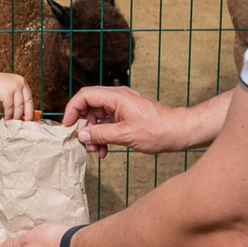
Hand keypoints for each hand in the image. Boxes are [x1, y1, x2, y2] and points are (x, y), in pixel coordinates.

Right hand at [0, 70, 34, 120]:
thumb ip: (15, 100)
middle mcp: (20, 83)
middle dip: (25, 116)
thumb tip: (22, 115)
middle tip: (24, 124)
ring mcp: (13, 87)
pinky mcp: (6, 92)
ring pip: (18, 107)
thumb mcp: (9, 91)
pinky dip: (8, 115)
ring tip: (13, 123)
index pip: (29, 99)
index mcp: (22, 82)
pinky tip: (6, 119)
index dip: (30, 111)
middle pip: (26, 103)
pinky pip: (10, 108)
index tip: (30, 120)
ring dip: (16, 117)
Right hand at [63, 86, 186, 157]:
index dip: (72, 109)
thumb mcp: (125, 135)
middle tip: (82, 141)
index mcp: (116, 96)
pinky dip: (104, 134)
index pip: (85, 96)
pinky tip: (106, 149)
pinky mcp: (127, 114)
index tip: (68, 126)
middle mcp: (118, 97)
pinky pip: (108, 121)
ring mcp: (122, 105)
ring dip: (94, 133)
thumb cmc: (157, 130)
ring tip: (97, 151)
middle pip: (89, 105)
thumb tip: (82, 135)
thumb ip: (100, 134)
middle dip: (84, 124)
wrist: (179, 131)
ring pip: (98, 115)